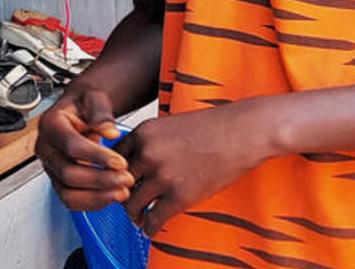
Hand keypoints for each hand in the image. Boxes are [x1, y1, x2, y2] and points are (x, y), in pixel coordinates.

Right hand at [36, 87, 131, 211]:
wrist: (80, 112)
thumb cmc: (85, 104)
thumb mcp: (94, 97)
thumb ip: (101, 111)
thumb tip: (109, 131)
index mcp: (51, 124)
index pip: (71, 146)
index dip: (97, 156)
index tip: (120, 162)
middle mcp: (46, 148)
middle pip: (68, 173)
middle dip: (101, 180)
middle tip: (126, 178)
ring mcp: (50, 166)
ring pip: (67, 192)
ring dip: (97, 196)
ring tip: (122, 192)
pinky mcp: (58, 180)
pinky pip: (70, 200)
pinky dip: (92, 202)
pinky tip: (111, 196)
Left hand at [118, 103, 275, 235]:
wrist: (242, 132)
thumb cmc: (212, 127)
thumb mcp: (171, 125)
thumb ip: (151, 141)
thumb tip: (137, 163)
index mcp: (143, 133)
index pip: (112, 159)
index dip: (114, 174)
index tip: (121, 184)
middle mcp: (147, 153)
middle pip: (118, 183)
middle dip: (122, 196)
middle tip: (129, 205)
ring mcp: (163, 175)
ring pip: (132, 204)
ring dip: (134, 216)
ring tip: (139, 220)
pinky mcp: (180, 196)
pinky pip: (154, 219)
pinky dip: (149, 228)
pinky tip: (151, 230)